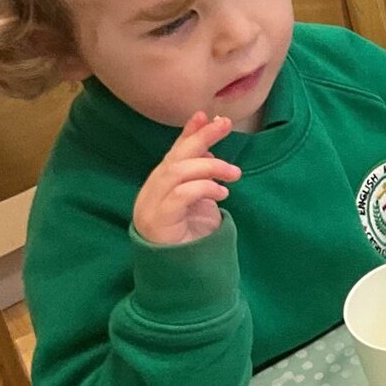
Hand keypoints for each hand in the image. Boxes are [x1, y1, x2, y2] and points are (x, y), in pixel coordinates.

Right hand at [133, 111, 239, 244]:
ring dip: (210, 167)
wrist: (181, 270)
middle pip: (175, 157)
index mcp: (160, 184)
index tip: (207, 115)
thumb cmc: (190, 233)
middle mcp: (151, 191)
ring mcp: (151, 206)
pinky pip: (181, 194)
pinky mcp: (158, 221)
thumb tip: (209, 148)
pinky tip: (222, 193)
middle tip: (225, 125)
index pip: (174, 152)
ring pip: (177, 172)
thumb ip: (201, 174)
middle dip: (201, 137)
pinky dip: (204, 188)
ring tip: (235, 174)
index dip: (189, 133)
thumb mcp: (200, 198)